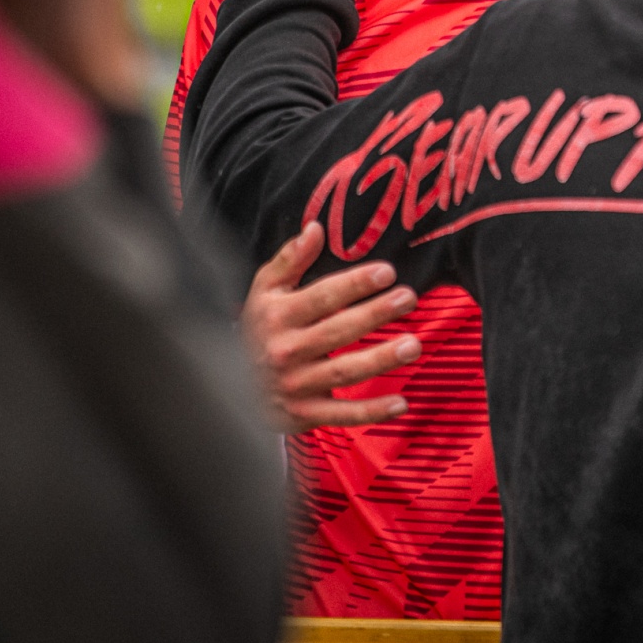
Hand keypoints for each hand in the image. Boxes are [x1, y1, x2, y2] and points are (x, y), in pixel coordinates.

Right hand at [244, 221, 422, 432]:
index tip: (387, 272)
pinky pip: (341, 414)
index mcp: (277, 316)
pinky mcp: (303, 414)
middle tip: (409, 298)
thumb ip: (290, 259)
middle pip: (338, 331)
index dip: (355, 284)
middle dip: (376, 314)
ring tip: (414, 345)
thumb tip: (316, 228)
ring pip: (344, 372)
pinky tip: (401, 402)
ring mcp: (295, 385)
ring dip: (380, 359)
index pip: (322, 297)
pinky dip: (371, 412)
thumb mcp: (264, 290)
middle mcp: (285, 350)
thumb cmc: (257, 329)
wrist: (228, 385)